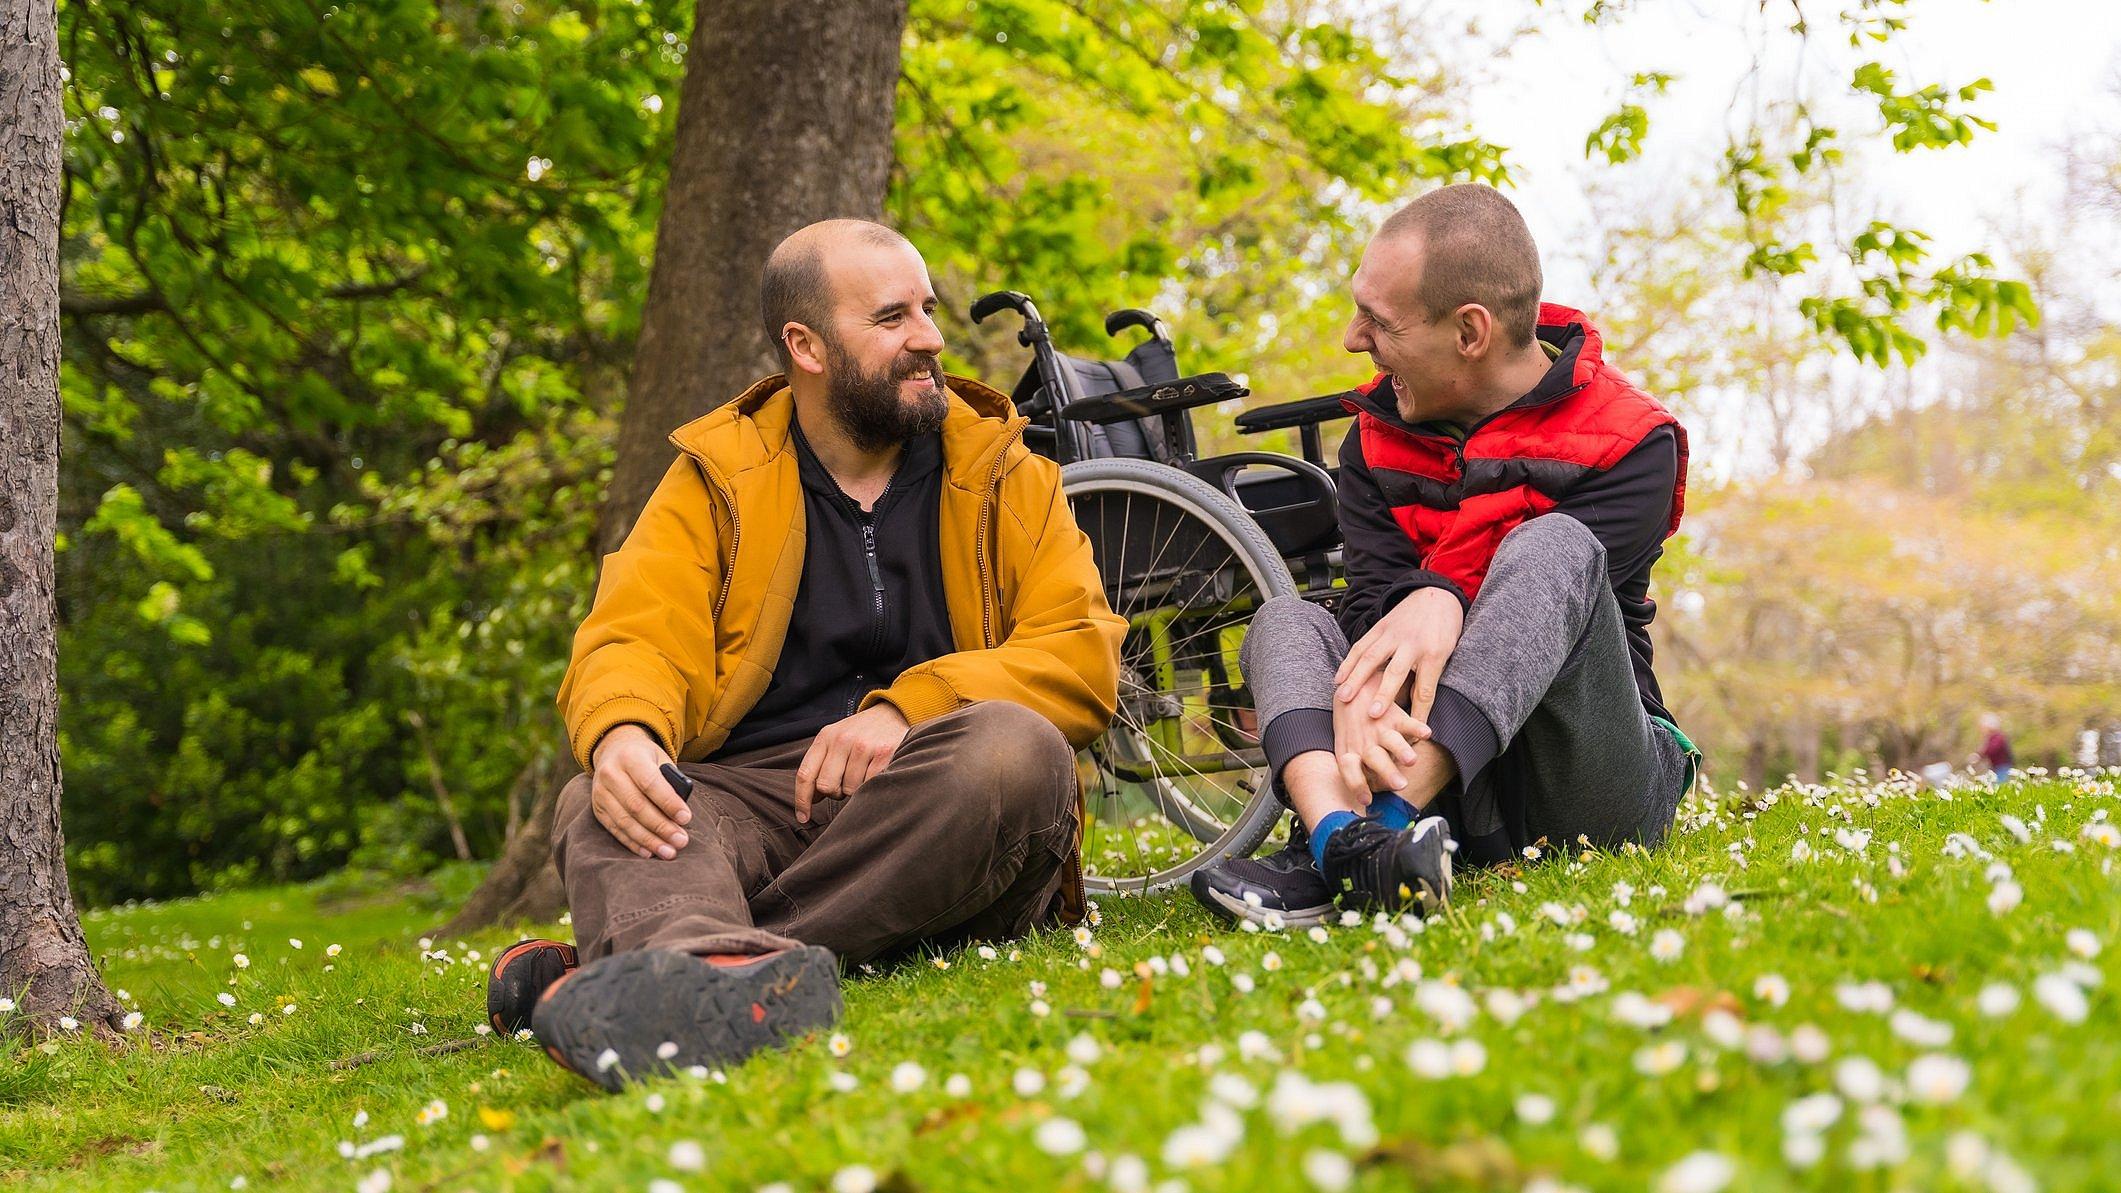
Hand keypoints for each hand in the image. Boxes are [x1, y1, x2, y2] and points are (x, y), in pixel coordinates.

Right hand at [590, 723, 692, 859]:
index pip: (650, 783)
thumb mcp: (660, 759)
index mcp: (630, 757)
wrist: (615, 750)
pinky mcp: (597, 809)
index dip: (668, 803)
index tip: (686, 818)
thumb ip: (670, 782)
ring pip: (625, 821)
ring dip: (648, 840)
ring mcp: (600, 792)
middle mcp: (610, 774)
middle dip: (661, 827)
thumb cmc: (646, 759)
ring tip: (668, 852)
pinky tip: (649, 852)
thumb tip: (679, 816)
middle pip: (636, 806)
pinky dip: (633, 843)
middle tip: (681, 841)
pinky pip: (615, 830)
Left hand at [795, 703, 910, 823]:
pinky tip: (875, 774)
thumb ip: (821, 765)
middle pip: (826, 786)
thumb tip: (813, 798)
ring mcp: (864, 746)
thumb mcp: (836, 740)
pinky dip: (871, 786)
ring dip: (855, 790)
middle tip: (845, 785)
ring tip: (863, 775)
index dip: (802, 800)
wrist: (892, 713)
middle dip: (834, 793)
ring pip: (850, 789)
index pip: (805, 774)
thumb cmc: (860, 734)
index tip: (803, 817)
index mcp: (825, 737)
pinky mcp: (884, 753)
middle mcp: (842, 739)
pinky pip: (869, 785)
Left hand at [1333, 670, 1430, 795]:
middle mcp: (1364, 742)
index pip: (1349, 771)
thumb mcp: (1345, 747)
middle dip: (1387, 773)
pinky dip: (1417, 727)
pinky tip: (1427, 734)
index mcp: (1349, 751)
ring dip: (1401, 750)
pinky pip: (1407, 722)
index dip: (1356, 785)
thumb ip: (1356, 769)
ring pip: (1391, 741)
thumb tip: (1363, 801)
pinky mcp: (1393, 714)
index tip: (1366, 801)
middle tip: (1399, 785)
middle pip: (1374, 759)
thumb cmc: (1349, 727)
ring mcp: (1379, 728)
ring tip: (1412, 760)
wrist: (1351, 688)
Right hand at [1335, 586, 1463, 725]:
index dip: (1418, 712)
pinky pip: (1361, 646)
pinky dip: (1348, 662)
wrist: (1437, 595)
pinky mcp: (1380, 627)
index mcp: (1434, 654)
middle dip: (1383, 694)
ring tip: (1343, 697)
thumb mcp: (1446, 656)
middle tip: (1372, 714)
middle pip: (1396, 672)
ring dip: (1356, 679)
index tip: (1412, 735)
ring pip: (1371, 658)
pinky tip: (1339, 677)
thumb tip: (1417, 713)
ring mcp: (1393, 633)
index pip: (1425, 689)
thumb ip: (1428, 681)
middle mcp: (1412, 643)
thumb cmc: (1443, 630)